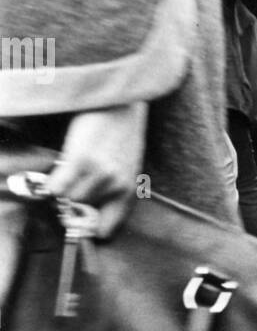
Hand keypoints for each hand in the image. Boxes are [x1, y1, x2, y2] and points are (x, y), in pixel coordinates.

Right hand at [45, 102, 147, 238]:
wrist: (119, 102)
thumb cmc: (122, 134)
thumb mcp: (128, 166)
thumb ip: (114, 189)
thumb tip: (90, 213)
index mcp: (129, 190)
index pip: (107, 228)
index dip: (91, 228)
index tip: (81, 222)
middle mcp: (116, 185)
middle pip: (83, 210)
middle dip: (76, 199)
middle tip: (76, 182)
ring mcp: (98, 173)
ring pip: (69, 198)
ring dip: (65, 187)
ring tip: (71, 169)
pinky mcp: (80, 159)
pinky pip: (57, 187)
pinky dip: (52, 183)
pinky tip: (58, 171)